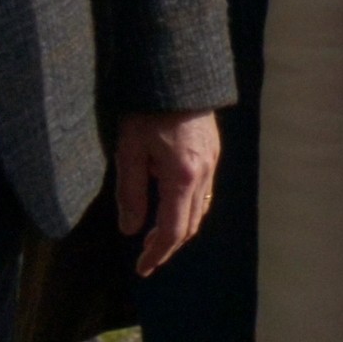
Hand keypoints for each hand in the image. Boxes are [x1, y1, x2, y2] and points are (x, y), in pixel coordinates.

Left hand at [113, 109, 221, 276]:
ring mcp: (213, 161)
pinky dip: (188, 207)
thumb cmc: (147, 110)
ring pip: (201, 208)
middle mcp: (204, 174)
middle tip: (147, 258)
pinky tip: (170, 203)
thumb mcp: (129, 151)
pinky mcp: (213, 150)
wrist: (178, 73)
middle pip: (192, 224)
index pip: (174, 230)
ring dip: (180, 227)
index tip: (143, 269)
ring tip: (157, 235)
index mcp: (183, 177)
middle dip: (169, 245)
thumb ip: (131, 193)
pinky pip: (205, 190)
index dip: (158, 254)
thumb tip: (130, 230)